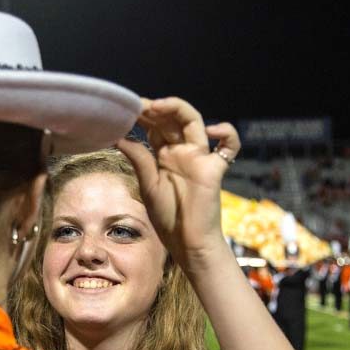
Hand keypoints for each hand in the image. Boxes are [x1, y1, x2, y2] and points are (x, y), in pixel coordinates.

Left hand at [116, 97, 240, 269]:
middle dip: (156, 109)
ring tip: (157, 106)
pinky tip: (211, 129)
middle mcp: (182, 152)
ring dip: (177, 109)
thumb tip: (119, 136)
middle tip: (139, 105)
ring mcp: (200, 158)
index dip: (143, 116)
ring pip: (194, 122)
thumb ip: (139, 160)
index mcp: (164, 156)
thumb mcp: (148, 186)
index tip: (127, 109)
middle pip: (172, 119)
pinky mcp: (215, 168)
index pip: (155, 127)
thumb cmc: (168, 219)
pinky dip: (226, 133)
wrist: (188, 243)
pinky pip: (230, 145)